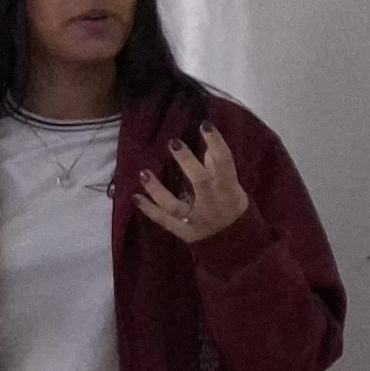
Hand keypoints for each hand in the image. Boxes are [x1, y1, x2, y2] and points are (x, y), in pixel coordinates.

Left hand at [132, 126, 251, 246]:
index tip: (205, 125)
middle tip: (173, 142)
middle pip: (200, 181)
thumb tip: (207, 147)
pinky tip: (135, 197)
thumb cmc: (233, 208)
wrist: (234, 245)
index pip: (225, 163)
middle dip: (187, 162)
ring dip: (157, 189)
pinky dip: (149, 209)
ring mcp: (195, 218)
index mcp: (228, 190)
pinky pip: (163, 220)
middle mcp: (211, 203)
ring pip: (174, 204)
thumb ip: (219, 169)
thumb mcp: (234, 188)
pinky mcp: (182, 230)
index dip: (216, 143)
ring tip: (144, 173)